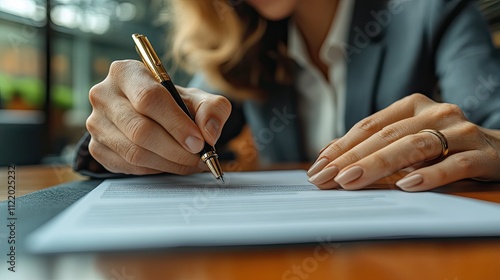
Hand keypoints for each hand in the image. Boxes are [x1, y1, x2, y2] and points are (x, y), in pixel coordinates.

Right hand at [86, 60, 231, 174]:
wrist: (152, 116)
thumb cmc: (174, 104)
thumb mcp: (198, 99)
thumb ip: (213, 109)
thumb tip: (209, 132)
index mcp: (126, 72)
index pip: (148, 99)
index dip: (176, 124)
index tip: (199, 142)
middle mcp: (103, 94)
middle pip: (140, 129)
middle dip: (176, 149)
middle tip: (199, 157)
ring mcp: (95, 123)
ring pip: (134, 152)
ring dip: (168, 163)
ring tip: (190, 162)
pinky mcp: (96, 148)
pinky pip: (128, 166)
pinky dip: (155, 169)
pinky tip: (170, 164)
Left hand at [307, 93, 499, 190]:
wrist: (498, 150)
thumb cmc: (444, 147)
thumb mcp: (407, 139)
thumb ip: (374, 144)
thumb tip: (329, 154)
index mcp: (412, 106)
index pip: (369, 126)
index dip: (341, 146)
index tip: (318, 166)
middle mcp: (434, 113)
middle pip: (386, 136)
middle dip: (351, 158)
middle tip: (326, 177)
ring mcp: (459, 131)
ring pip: (414, 146)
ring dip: (379, 164)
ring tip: (351, 180)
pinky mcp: (481, 152)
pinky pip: (454, 164)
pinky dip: (430, 175)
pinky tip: (406, 185)